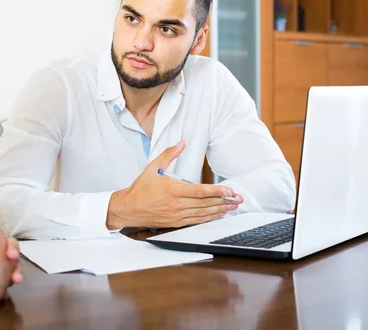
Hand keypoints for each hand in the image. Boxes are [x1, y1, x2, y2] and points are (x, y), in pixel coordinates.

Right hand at [106, 141, 242, 228]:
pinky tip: (218, 214)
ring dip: (220, 210)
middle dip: (224, 201)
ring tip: (232, 206)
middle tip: (238, 199)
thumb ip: (169, 154)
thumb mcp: (153, 167)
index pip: (200, 192)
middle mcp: (176, 204)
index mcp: (172, 190)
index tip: (229, 191)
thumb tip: (181, 143)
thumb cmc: (141, 189)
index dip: (217, 191)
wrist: (129, 208)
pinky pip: (196, 221)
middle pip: (205, 204)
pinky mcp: (176, 222)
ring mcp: (177, 215)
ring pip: (203, 214)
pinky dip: (209, 218)